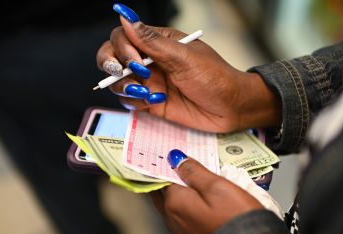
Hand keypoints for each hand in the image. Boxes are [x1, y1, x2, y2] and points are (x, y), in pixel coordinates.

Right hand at [97, 4, 281, 132]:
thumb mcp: (183, 57)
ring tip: (145, 93)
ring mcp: (149, 82)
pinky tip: (155, 102)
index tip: (136, 60)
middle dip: (111, 65)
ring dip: (124, 87)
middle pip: (112, 57)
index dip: (122, 48)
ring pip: (118, 81)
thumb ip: (152, 41)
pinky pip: (129, 101)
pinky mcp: (151, 102)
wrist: (231, 108)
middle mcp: (150, 60)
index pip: (123, 36)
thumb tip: (125, 17)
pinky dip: (135, 102)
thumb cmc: (215, 77)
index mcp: (158, 42)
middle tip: (121, 73)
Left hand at [151, 149, 263, 233]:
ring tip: (196, 180)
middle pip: (164, 191)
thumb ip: (194, 171)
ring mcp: (181, 232)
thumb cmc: (236, 220)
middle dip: (171, 177)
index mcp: (175, 202)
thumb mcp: (217, 186)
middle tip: (182, 164)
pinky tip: (202, 202)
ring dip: (180, 192)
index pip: (162, 175)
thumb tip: (176, 159)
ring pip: (174, 205)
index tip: (175, 154)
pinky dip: (188, 206)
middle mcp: (173, 219)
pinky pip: (184, 217)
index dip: (168, 163)